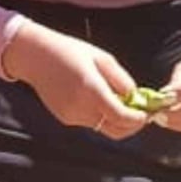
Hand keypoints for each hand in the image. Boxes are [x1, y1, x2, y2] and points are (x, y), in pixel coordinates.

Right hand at [1, 21, 147, 138]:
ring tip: (118, 101)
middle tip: (140, 114)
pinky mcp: (65, 118)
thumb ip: (121, 80)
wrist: (34, 56)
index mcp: (92, 90)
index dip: (138, 119)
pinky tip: (97, 100)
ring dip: (115, 119)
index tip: (146, 113)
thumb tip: (136, 97)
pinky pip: (90, 122)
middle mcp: (81, 108)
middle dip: (131, 125)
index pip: (122, 117)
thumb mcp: (101, 58)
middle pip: (115, 130)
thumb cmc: (69, 51)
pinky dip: (100, 116)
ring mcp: (71, 116)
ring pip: (103, 127)